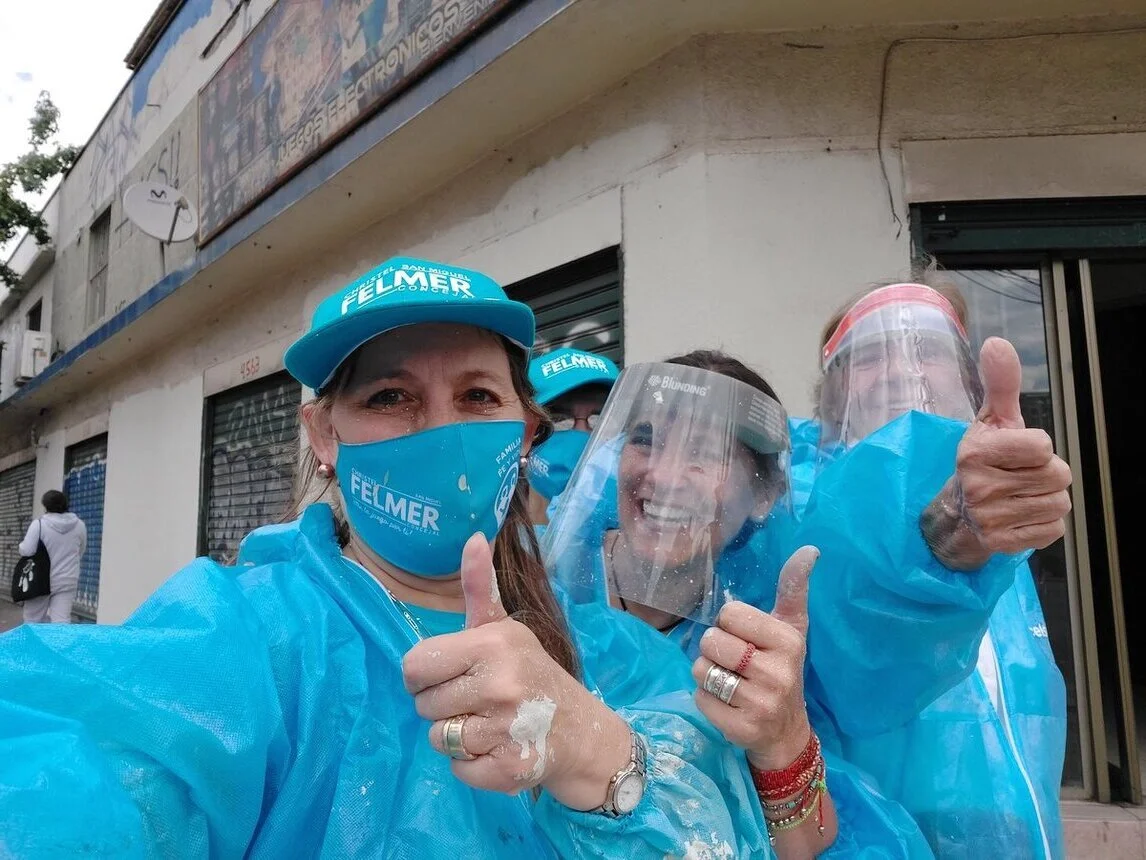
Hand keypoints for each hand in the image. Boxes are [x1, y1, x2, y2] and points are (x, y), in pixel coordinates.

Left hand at [401, 533, 629, 808]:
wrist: (581, 730)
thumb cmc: (530, 673)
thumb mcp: (504, 628)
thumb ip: (479, 587)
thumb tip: (473, 536)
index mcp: (492, 645)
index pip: (415, 666)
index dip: (424, 675)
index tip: (450, 675)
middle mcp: (499, 684)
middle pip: (423, 705)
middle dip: (443, 706)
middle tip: (476, 700)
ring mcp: (505, 729)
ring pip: (439, 739)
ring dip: (458, 737)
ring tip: (488, 724)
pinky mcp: (508, 769)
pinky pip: (457, 769)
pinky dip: (471, 765)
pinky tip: (497, 748)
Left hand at [692, 546, 818, 770]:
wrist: (786, 732)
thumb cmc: (781, 668)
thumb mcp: (791, 628)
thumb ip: (793, 588)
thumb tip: (809, 549)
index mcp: (788, 640)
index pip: (729, 614)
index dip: (730, 625)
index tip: (746, 639)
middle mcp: (777, 672)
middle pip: (711, 640)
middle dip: (715, 649)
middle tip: (735, 662)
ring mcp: (760, 703)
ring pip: (701, 669)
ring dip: (707, 674)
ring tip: (729, 681)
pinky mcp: (741, 728)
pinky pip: (700, 698)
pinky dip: (706, 699)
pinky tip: (727, 704)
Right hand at [924, 338, 1071, 568]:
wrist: (955, 515)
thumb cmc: (982, 462)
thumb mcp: (990, 422)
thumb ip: (1001, 384)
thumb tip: (997, 342)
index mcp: (975, 452)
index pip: (1042, 446)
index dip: (1038, 448)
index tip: (1016, 452)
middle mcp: (979, 485)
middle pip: (1057, 475)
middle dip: (1046, 475)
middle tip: (1020, 476)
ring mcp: (989, 517)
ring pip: (1059, 503)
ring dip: (1048, 499)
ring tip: (1021, 496)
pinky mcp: (1001, 544)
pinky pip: (1052, 530)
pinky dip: (1044, 524)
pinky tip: (1021, 516)